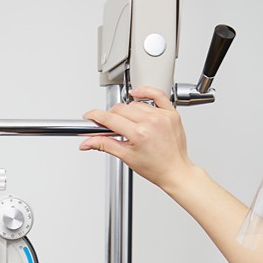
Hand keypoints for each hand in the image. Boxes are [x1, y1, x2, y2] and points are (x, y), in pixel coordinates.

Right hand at [80, 85, 195, 194]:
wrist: (175, 170)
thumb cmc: (155, 167)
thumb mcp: (126, 157)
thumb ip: (104, 145)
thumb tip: (86, 143)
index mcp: (138, 134)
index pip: (109, 118)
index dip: (95, 116)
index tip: (90, 116)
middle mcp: (151, 122)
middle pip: (120, 109)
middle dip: (110, 116)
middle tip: (110, 126)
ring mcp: (162, 116)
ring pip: (135, 103)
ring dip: (127, 110)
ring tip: (129, 123)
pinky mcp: (171, 113)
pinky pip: (157, 94)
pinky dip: (145, 92)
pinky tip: (136, 94)